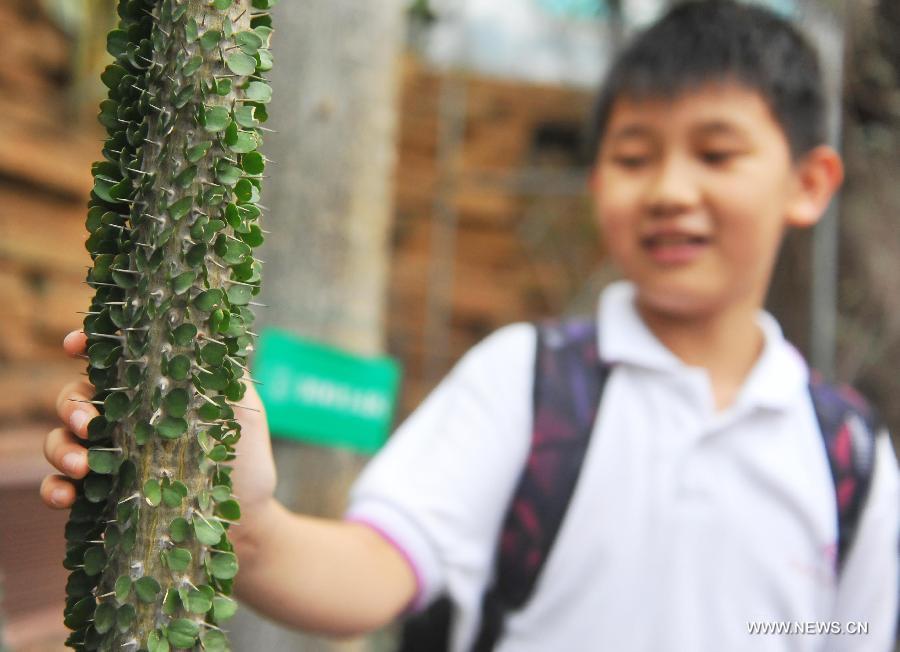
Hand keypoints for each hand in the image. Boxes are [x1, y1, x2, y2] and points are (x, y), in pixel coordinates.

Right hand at [41, 330, 277, 524]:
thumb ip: (223, 375)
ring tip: (82, 465)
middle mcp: (124, 420)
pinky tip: (67, 496)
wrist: (246, 519)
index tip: (76, 344)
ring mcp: (110, 457)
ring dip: (60, 447)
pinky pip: (60, 487)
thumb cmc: (246, 460)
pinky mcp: (102, 496)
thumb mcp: (242, 412)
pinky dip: (55, 488)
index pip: (111, 361)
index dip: (87, 344)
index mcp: (153, 392)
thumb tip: (207, 329)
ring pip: (60, 438)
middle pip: (75, 397)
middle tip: (88, 422)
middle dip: (71, 404)